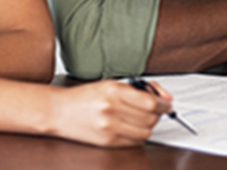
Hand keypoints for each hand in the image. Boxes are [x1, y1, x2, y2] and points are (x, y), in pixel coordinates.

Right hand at [51, 80, 171, 146]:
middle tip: (154, 109)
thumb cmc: (84, 95)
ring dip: (148, 125)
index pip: (150, 101)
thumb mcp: (110, 84)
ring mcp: (109, 128)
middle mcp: (112, 109)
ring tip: (140, 117)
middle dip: (157, 114)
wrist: (60, 111)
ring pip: (145, 132)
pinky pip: (134, 142)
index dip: (163, 103)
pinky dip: (138, 135)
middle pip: (150, 118)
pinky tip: (131, 127)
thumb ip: (137, 89)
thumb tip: (164, 98)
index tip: (167, 103)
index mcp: (113, 90)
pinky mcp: (108, 142)